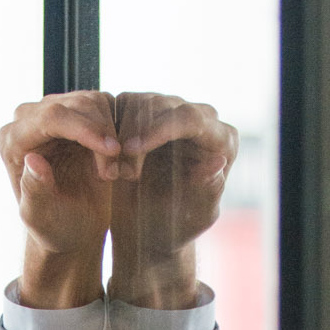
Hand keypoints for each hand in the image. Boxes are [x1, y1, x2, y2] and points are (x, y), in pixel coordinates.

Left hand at [0, 94, 121, 307]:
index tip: (113, 150)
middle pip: (74, 105)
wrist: (73, 227)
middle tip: (114, 174)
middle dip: (102, 135)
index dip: (85, 129)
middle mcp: (27, 120)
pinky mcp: (75, 113)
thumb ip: (35, 191)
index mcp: (12, 141)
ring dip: (111, 135)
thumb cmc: (54, 226)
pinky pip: (103, 106)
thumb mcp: (42, 217)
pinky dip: (117, 130)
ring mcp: (52, 112)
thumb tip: (33, 160)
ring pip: (92, 102)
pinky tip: (117, 160)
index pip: (50, 118)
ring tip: (113, 172)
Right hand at [107, 94, 237, 307]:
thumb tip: (218, 162)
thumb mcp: (193, 215)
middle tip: (116, 172)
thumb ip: (207, 190)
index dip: (158, 130)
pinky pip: (123, 105)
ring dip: (119, 134)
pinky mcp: (148, 109)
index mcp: (223, 140)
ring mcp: (174, 109)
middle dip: (133, 134)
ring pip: (139, 101)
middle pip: (162, 105)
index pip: (190, 119)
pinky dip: (110, 128)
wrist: (152, 228)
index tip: (129, 150)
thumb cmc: (178, 227)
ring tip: (114, 173)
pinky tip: (107, 157)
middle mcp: (203, 118)